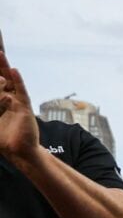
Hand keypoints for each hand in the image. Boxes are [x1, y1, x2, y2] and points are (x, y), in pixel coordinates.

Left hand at [0, 44, 35, 165]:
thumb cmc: (2, 139)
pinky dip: (18, 81)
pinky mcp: (24, 107)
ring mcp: (15, 101)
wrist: (17, 151)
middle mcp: (5, 98)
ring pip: (9, 81)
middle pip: (0, 76)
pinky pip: (21, 91)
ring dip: (3, 66)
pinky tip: (14, 70)